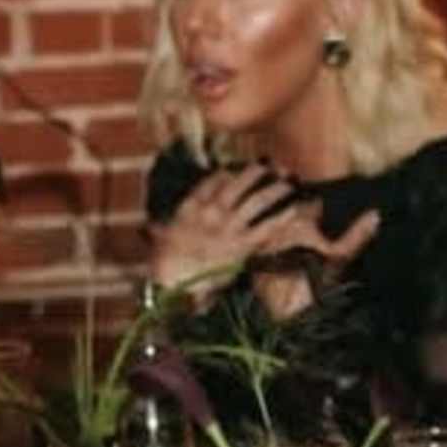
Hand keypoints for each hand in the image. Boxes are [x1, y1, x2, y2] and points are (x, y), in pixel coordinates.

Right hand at [147, 159, 311, 290]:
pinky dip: (281, 218)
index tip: (234, 170)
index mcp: (192, 205)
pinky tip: (293, 209)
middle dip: (254, 173)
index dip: (225, 174)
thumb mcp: (160, 237)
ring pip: (256, 201)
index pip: (211, 182)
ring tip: (287, 181)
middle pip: (238, 185)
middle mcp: (213, 210)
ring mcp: (229, 226)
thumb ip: (161, 228)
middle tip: (268, 166)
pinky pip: (266, 227)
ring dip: (273, 189)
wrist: (174, 279)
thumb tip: (154, 227)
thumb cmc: (164, 262)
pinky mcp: (242, 245)